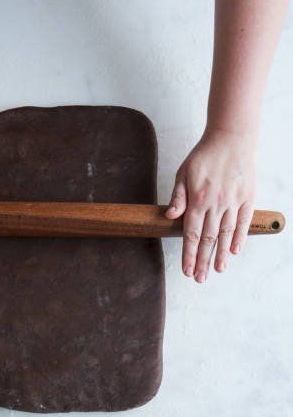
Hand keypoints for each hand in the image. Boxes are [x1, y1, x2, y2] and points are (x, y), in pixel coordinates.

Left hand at [166, 128, 255, 281]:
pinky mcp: (247, 198)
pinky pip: (243, 222)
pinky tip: (234, 252)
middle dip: (202, 261)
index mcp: (197, 200)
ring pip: (225, 234)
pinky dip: (239, 238)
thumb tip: (170, 217)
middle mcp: (215, 204)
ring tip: (218, 270)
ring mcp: (232, 201)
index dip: (188, 254)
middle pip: (208, 239)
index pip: (191, 234)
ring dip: (221, 255)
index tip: (187, 270)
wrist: (231, 137)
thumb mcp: (183, 173)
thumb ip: (177, 197)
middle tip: (199, 278)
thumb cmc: (204, 156)